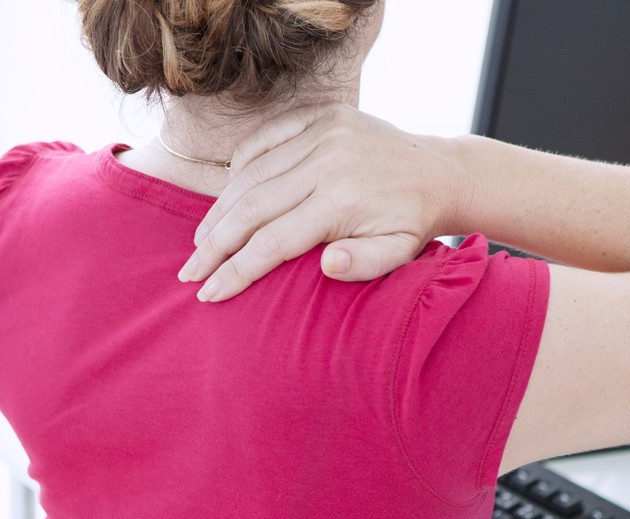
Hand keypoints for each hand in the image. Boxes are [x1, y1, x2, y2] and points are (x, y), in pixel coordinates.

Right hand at [178, 102, 469, 300]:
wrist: (440, 172)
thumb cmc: (412, 222)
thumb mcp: (399, 252)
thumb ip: (365, 264)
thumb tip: (325, 266)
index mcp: (342, 201)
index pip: (272, 242)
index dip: (235, 270)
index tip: (209, 292)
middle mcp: (327, 162)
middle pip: (251, 207)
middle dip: (214, 245)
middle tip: (189, 272)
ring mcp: (322, 134)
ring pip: (251, 174)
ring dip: (218, 210)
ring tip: (200, 242)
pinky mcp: (320, 116)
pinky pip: (265, 138)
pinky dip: (240, 164)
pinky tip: (226, 192)